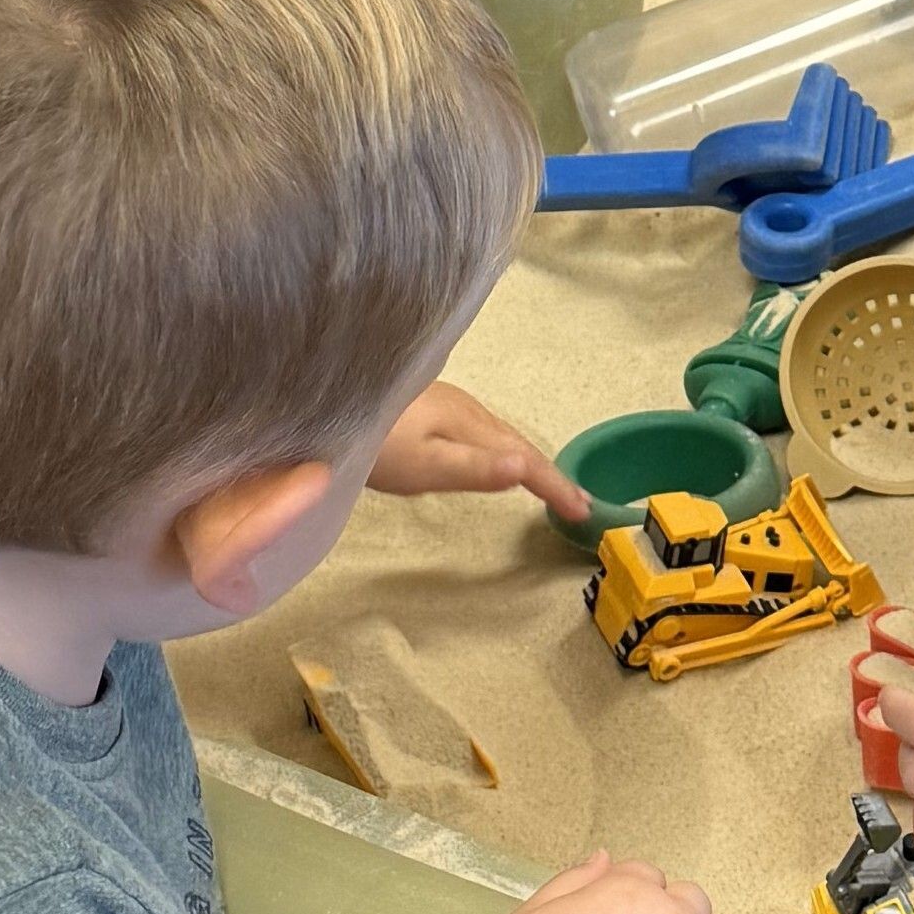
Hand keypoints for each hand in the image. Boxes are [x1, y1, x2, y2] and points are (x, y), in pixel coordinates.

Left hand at [371, 381, 580, 518]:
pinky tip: (492, 459)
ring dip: (527, 461)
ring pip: (499, 435)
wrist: (327, 401)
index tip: (586, 513)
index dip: (556, 486)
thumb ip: (473, 468)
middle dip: (550, 474)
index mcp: (470, 424)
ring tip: (547, 485)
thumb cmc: (373, 442)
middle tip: (579, 503)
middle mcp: (466, 409)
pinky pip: (481, 432)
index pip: (525, 459)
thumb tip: (526, 470)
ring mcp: (446, 404)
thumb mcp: (421, 464)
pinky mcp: (428, 406)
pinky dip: (501, 451)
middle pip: (518, 443)